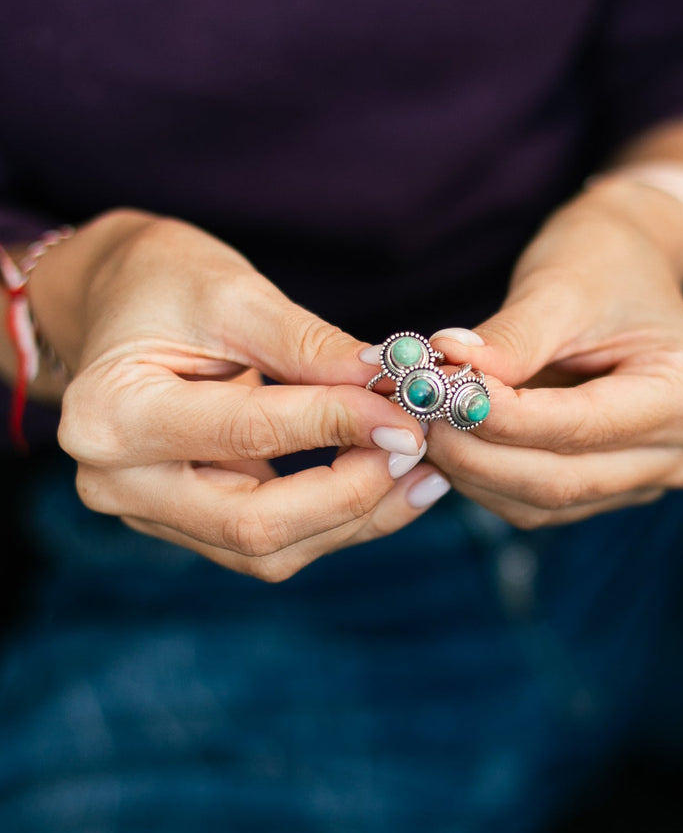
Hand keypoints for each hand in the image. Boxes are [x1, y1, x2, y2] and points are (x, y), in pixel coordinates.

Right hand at [29, 209, 447, 578]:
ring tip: (421, 471)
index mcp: (111, 414)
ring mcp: (149, 511)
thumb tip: (395, 386)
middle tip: (418, 452)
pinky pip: (268, 540)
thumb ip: (312, 348)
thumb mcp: (236, 296)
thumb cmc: (165, 283)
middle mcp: (118, 482)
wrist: (117, 303)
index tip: (407, 413)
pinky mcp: (184, 520)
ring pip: (269, 549)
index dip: (338, 425)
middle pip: (254, 525)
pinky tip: (388, 484)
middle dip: (351, 494)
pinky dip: (333, 518)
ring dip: (355, 516)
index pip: (248, 432)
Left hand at [425, 184, 682, 526]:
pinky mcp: (606, 489)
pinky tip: (448, 438)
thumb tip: (447, 370)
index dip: (501, 417)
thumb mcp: (560, 287)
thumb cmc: (604, 265)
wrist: (625, 270)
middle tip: (414, 410)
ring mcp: (646, 478)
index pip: (582, 426)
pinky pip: (534, 502)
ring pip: (540, 501)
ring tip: (423, 418)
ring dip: (471, 468)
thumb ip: (510, 338)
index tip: (437, 391)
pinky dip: (483, 476)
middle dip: (476, 450)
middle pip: (561, 479)